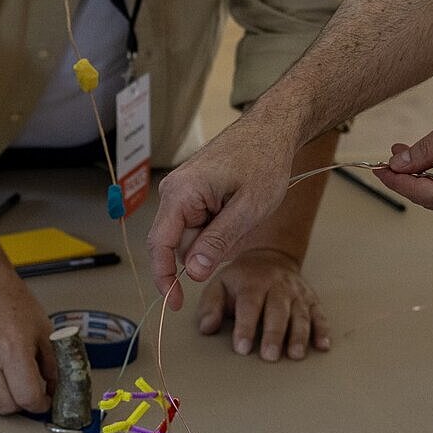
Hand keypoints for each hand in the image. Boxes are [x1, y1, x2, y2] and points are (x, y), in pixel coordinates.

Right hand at [0, 272, 55, 413]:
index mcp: (11, 348)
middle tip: (28, 389)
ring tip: (8, 372)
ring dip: (3, 396)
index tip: (44, 401)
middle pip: (7, 407)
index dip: (40, 404)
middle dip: (22, 403)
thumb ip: (53, 364)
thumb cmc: (8, 301)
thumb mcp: (43, 330)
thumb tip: (56, 390)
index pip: (27, 397)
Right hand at [148, 107, 300, 307]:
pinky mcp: (189, 191)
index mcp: (181, 193)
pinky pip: (195, 222)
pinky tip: (235, 209)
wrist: (272, 129)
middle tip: (239, 232)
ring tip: (242, 213)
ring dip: (214, 237)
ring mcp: (179, 189)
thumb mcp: (249, 208)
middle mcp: (172, 190)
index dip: (165, 278)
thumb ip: (218, 241)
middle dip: (204, 251)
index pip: (160, 245)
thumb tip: (193, 271)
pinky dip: (215, 226)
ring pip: (187, 235)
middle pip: (175, 243)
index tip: (174, 302)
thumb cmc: (264, 161)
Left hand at [197, 249, 330, 360]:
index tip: (242, 347)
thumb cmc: (242, 279)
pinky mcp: (312, 300)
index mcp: (252, 282)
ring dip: (299, 335)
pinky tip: (322, 346)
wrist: (271, 258)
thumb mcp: (219, 285)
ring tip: (295, 355)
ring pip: (300, 314)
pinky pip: (319, 314)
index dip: (245, 327)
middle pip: (277, 311)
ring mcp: (297, 294)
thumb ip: (210, 307)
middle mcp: (277, 287)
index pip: (249, 305)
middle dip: (274, 334)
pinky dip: (322, 330)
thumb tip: (206, 328)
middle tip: (270, 356)